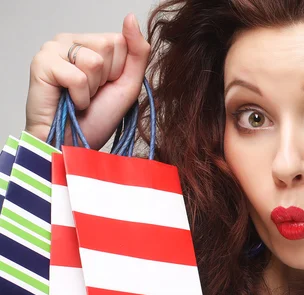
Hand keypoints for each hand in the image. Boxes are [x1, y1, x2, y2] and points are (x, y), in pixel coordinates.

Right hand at [24, 14, 149, 149]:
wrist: (73, 143)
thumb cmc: (97, 117)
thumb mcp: (127, 84)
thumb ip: (137, 52)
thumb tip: (131, 18)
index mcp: (91, 43)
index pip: (121, 41)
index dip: (120, 71)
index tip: (105, 87)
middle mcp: (71, 40)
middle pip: (109, 45)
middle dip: (106, 78)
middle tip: (91, 93)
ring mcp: (54, 49)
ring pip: (94, 60)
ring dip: (92, 88)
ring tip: (79, 97)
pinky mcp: (41, 63)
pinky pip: (77, 76)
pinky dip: (80, 97)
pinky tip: (69, 102)